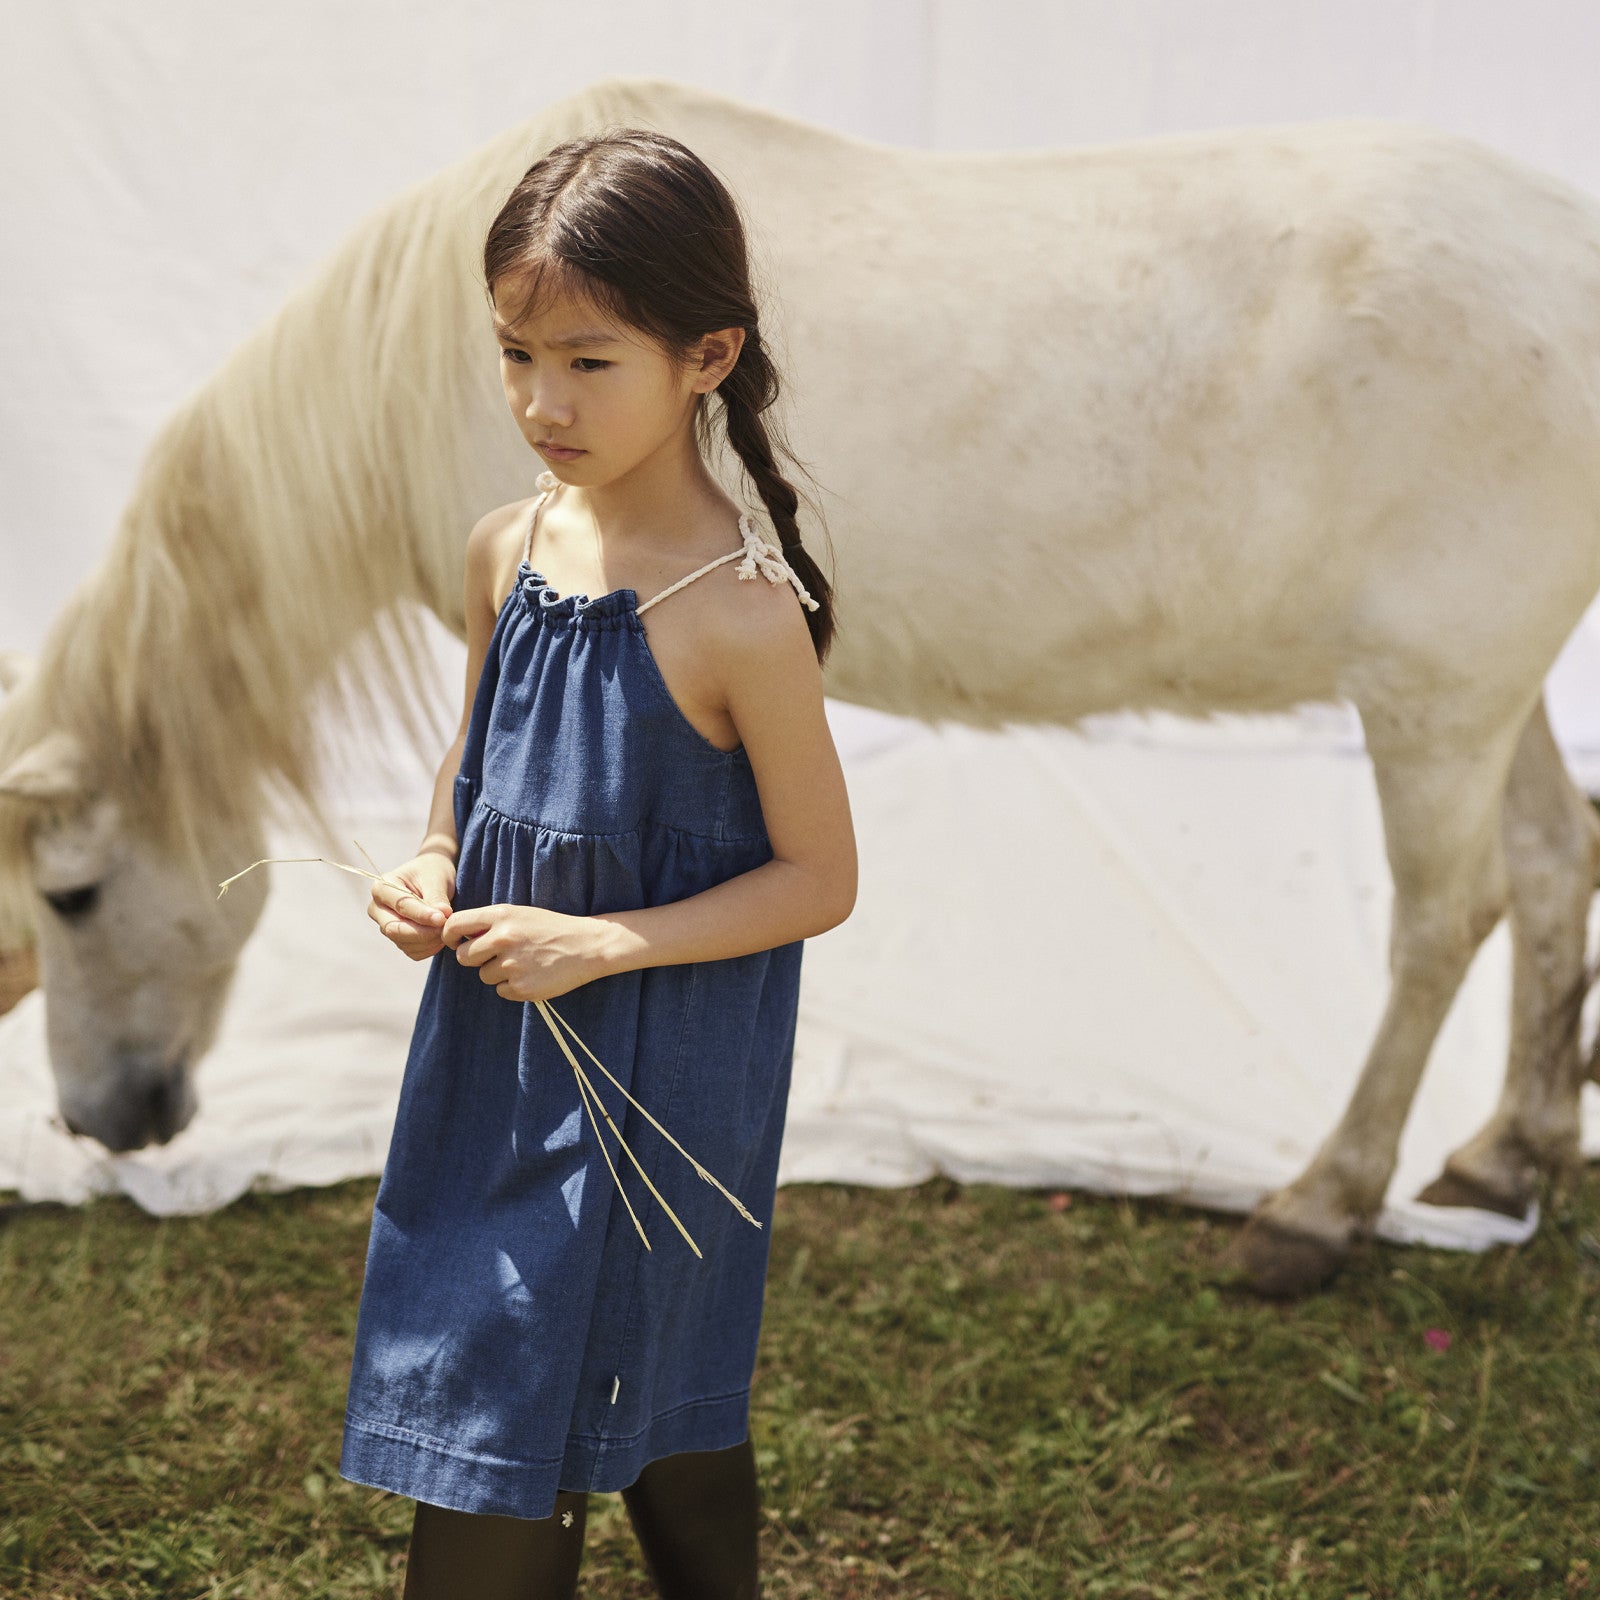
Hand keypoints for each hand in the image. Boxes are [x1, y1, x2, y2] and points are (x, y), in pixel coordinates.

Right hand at [369, 852, 455, 959]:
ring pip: (404, 943)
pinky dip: (429, 948)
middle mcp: (378, 909)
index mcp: (382, 887)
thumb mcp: (436, 878)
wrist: (432, 877)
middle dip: (424, 932)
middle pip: (395, 929)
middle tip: (446, 928)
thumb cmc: (432, 872)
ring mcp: (386, 926)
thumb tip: (442, 916)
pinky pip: (412, 952)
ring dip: (429, 941)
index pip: (401, 906)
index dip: (422, 915)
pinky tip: (441, 937)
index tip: (443, 918)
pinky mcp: (398, 939)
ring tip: (447, 929)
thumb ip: (436, 897)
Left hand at [442, 902, 612, 1001]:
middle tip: (495, 956)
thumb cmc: (550, 929)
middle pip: (464, 957)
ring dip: (497, 973)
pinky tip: (532, 974)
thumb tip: (459, 937)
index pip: (455, 925)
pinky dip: (513, 986)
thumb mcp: (520, 914)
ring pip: (484, 976)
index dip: (449, 937)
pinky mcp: (522, 987)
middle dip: (475, 959)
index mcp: (501, 916)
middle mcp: (503, 939)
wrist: (587, 946)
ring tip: (523, 963)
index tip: (455, 942)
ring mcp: (512, 965)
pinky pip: (501, 991)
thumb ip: (490, 923)